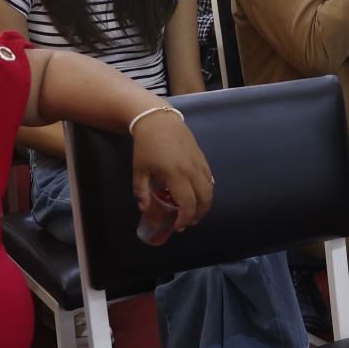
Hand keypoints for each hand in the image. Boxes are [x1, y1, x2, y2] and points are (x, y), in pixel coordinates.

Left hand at [130, 110, 214, 234]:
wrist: (159, 121)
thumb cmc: (146, 145)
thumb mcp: (139, 170)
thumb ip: (141, 191)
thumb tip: (144, 209)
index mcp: (175, 175)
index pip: (187, 204)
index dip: (184, 219)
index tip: (177, 226)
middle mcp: (192, 171)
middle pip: (204, 200)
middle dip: (197, 215)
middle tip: (187, 223)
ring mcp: (199, 163)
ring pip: (210, 189)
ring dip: (205, 204)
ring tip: (195, 212)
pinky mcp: (202, 158)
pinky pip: (210, 179)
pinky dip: (207, 191)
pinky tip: (198, 195)